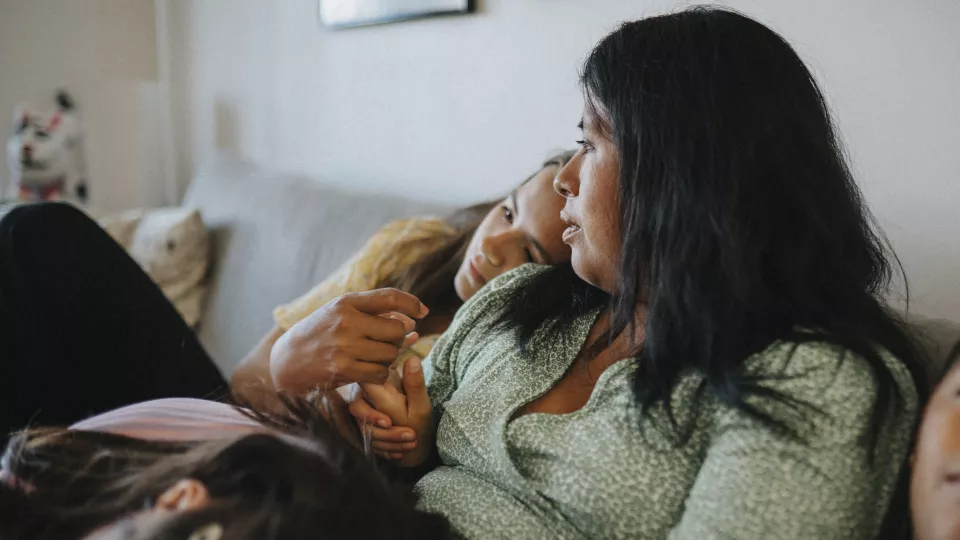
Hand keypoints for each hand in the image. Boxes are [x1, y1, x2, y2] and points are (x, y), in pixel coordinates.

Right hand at [269, 288, 427, 393]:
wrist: (287, 360)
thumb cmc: (320, 333)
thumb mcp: (340, 313)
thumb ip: (375, 313)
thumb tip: (414, 324)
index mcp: (346, 302)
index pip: (390, 297)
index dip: (412, 303)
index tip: (422, 312)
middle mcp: (346, 321)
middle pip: (397, 330)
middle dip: (398, 338)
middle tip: (387, 341)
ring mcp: (345, 346)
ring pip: (391, 353)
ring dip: (389, 357)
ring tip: (374, 354)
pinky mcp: (343, 369)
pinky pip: (379, 373)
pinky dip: (379, 373)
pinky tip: (367, 368)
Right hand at [349, 358, 433, 465]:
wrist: (422, 446)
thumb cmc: (421, 419)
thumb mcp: (421, 404)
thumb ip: (414, 384)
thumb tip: (412, 358)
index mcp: (380, 390)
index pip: (363, 384)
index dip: (368, 405)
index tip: (388, 421)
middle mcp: (367, 402)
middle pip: (357, 411)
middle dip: (382, 429)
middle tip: (410, 435)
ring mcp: (364, 419)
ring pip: (365, 431)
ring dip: (390, 442)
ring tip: (412, 443)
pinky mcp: (366, 433)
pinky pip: (369, 444)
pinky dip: (387, 451)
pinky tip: (402, 454)